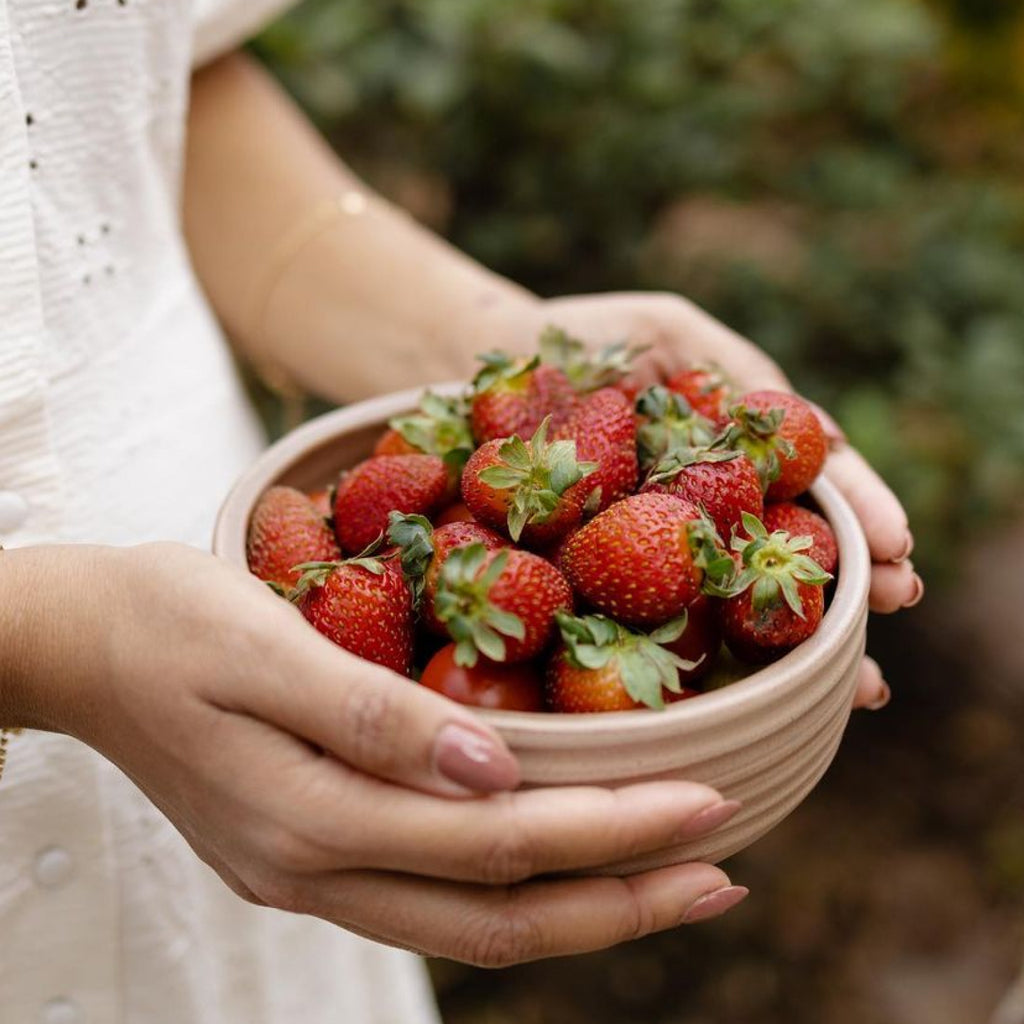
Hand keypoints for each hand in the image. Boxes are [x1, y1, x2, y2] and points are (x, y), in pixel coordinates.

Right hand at [0, 542, 747, 964]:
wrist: (79, 645)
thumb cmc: (165, 619)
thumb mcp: (258, 641)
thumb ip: (369, 712)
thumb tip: (490, 770)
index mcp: (307, 815)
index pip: (496, 844)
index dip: (610, 830)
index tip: (708, 800)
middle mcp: (314, 867)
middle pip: (497, 913)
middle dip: (621, 897)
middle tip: (724, 871)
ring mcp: (308, 872)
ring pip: (471, 924)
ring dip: (580, 907)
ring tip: (673, 882)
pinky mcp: (308, 849)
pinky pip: (435, 896)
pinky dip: (517, 886)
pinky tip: (564, 858)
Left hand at [519, 292, 921, 710]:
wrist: (470, 365)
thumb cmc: (578, 342)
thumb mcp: (673, 337)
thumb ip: (743, 377)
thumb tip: (827, 434)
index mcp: (723, 467)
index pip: (805, 499)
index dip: (858, 523)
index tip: (901, 554)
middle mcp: (694, 520)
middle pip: (781, 567)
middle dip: (846, 600)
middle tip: (895, 621)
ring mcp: (643, 559)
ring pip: (727, 612)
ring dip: (797, 648)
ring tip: (857, 685)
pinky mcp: (584, 587)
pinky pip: (636, 629)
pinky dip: (689, 665)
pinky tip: (737, 697)